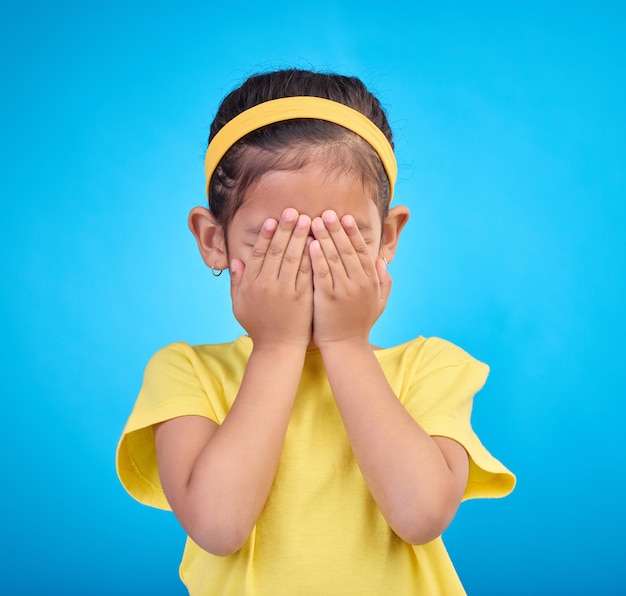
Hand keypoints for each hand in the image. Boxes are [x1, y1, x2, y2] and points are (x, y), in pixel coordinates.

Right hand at [230, 208, 312, 348]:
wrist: (278, 348)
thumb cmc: (258, 326)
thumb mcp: (239, 305)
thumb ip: (237, 282)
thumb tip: (235, 261)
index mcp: (250, 284)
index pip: (259, 253)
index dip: (266, 235)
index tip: (273, 220)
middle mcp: (266, 285)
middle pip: (276, 250)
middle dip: (286, 229)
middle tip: (293, 211)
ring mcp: (285, 291)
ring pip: (293, 258)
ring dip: (300, 237)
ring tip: (308, 220)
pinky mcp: (302, 297)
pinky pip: (306, 272)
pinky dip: (311, 256)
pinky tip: (317, 243)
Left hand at [309, 210, 390, 346]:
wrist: (346, 347)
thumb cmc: (360, 324)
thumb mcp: (379, 302)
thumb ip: (383, 281)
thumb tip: (381, 261)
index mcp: (371, 281)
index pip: (362, 251)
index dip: (353, 233)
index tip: (345, 218)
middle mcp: (359, 283)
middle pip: (347, 250)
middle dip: (337, 229)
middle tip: (327, 212)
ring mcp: (344, 290)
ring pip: (334, 257)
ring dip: (325, 237)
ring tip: (315, 221)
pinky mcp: (327, 298)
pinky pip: (322, 273)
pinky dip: (317, 257)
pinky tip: (310, 243)